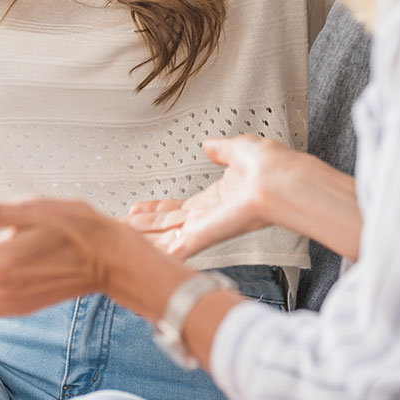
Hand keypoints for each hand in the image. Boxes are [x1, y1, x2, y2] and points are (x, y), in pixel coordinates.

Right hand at [127, 135, 287, 258]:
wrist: (280, 178)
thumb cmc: (269, 165)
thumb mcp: (238, 149)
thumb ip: (220, 150)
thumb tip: (209, 145)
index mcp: (218, 198)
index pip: (179, 208)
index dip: (157, 209)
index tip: (138, 208)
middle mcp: (210, 216)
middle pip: (167, 225)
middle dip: (142, 226)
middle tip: (119, 226)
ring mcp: (206, 228)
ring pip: (166, 236)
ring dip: (141, 236)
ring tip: (119, 236)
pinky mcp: (205, 235)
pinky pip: (175, 248)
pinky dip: (156, 251)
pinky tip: (138, 254)